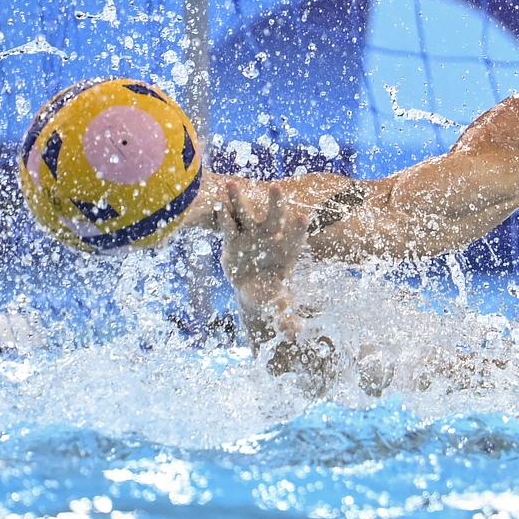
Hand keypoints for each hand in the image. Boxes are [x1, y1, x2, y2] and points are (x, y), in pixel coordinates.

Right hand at [218, 182, 312, 332]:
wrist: (254, 288)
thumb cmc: (271, 295)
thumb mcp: (278, 307)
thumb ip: (286, 318)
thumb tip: (295, 334)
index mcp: (287, 253)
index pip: (296, 238)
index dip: (298, 229)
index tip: (302, 218)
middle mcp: (270, 239)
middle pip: (275, 218)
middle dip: (275, 203)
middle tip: (277, 187)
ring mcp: (251, 236)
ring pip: (246, 215)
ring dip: (240, 200)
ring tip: (231, 184)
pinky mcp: (233, 239)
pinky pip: (228, 226)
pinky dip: (222, 216)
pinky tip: (216, 203)